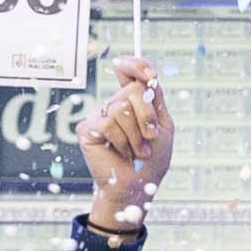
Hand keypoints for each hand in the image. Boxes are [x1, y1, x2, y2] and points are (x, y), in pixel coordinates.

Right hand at [78, 56, 175, 234]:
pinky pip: (107, 124)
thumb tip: (145, 75)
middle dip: (147, 116)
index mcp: (133, 101)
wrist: (138, 186)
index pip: (130, 71)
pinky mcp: (87, 129)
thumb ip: (156, 98)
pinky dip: (121, 142)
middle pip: (132, 90)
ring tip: (137, 151)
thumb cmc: (152, 159)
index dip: (137, 65)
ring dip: (136, 135)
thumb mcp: (163, 125)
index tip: (149, 73)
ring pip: (120, 108)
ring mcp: (99, 115)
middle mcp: (114, 104)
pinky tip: (122, 153)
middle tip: (151, 137)